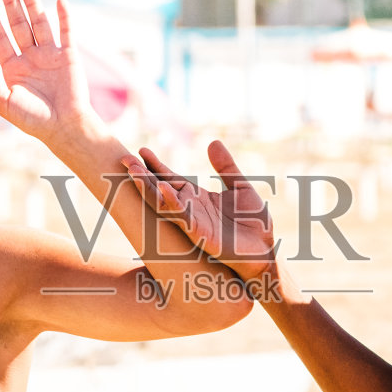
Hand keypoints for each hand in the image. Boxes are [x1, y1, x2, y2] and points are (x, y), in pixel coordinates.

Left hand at [0, 0, 97, 144]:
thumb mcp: (3, 103)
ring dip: (33, 6)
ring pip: (40, 24)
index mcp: (12, 68)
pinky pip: (66, 32)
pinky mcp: (69, 56)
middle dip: (11, 6)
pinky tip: (59, 1)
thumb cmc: (33, 120)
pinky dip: (64, 16)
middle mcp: (30, 58)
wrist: (64, 128)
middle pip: (18, 25)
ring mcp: (50, 55)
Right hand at [123, 140, 277, 281]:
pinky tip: (164, 190)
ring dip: (149, 189)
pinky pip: (183, 218)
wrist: (266, 250)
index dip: (155, 166)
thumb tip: (212, 142)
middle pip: (159, 190)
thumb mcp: (240, 187)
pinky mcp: (201, 235)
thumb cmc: (254, 223)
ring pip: (164, 204)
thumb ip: (226, 166)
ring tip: (136, 173)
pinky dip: (173, 204)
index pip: (170, 178)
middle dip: (143, 176)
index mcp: (197, 197)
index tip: (141, 150)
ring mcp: (193, 223)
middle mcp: (190, 210)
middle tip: (126, 160)